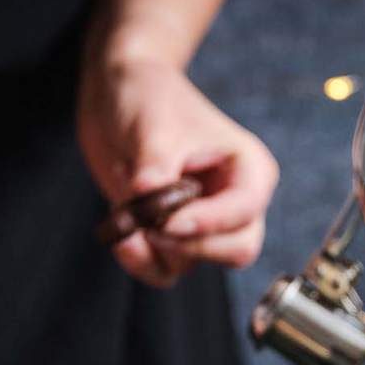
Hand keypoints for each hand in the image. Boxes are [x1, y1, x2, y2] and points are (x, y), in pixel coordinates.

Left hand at [77, 55, 277, 286]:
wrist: (116, 93)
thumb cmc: (149, 97)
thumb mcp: (154, 125)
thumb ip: (155, 169)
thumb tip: (148, 204)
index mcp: (248, 170)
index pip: (244, 212)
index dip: (207, 224)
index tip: (165, 221)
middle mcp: (233, 202)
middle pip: (235, 250)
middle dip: (189, 245)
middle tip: (149, 225)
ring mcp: (203, 224)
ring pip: (193, 263)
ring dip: (153, 247)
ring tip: (125, 211)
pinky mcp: (171, 237)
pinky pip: (164, 271)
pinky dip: (141, 263)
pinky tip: (122, 238)